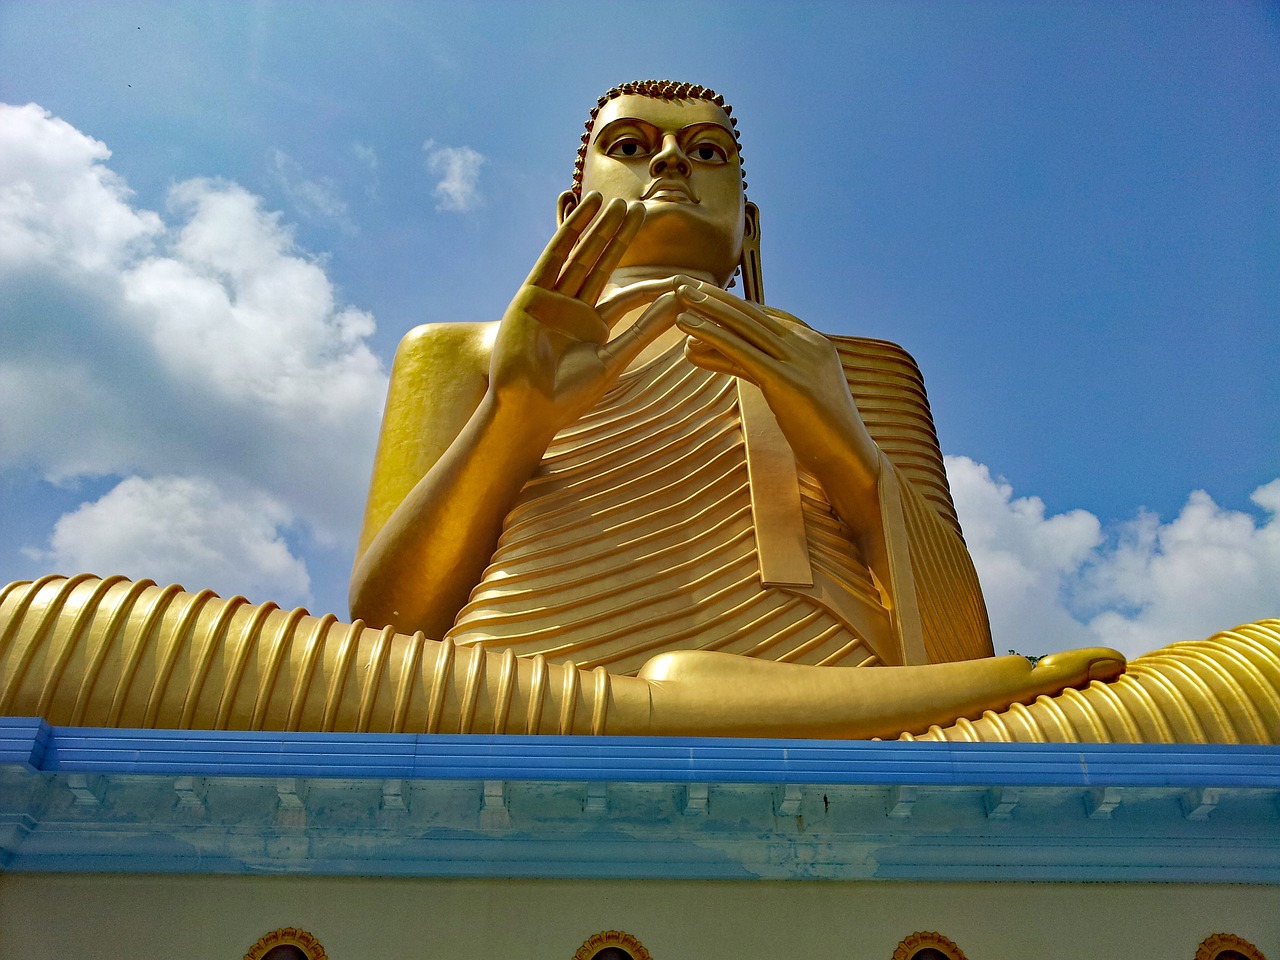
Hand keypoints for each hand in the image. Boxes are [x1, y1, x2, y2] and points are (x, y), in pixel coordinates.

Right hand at [488, 193, 680, 434]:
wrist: (528, 408)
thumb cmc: (568, 395)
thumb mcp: (613, 358)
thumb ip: (644, 329)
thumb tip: (677, 303)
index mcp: (592, 328)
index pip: (627, 297)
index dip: (651, 285)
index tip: (679, 275)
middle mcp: (572, 309)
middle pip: (601, 265)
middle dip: (619, 237)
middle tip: (641, 209)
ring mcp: (551, 300)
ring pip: (580, 255)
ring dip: (597, 227)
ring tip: (617, 201)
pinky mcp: (531, 294)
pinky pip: (554, 257)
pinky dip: (570, 232)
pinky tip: (587, 210)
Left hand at [675, 282, 881, 499]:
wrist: (849, 459)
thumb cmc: (822, 433)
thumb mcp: (795, 393)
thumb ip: (770, 372)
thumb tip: (738, 360)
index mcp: (815, 344)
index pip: (767, 316)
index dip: (732, 304)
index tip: (704, 292)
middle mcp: (808, 344)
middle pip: (753, 314)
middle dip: (715, 296)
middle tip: (682, 281)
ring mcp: (800, 360)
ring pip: (745, 326)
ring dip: (708, 307)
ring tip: (678, 293)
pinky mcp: (787, 380)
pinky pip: (741, 351)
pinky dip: (711, 334)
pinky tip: (687, 325)